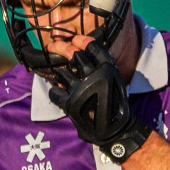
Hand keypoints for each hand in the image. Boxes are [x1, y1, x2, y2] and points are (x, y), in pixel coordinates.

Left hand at [46, 43, 154, 161]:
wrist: (116, 130)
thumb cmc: (116, 105)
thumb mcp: (115, 82)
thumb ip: (103, 68)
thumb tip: (83, 54)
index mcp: (108, 70)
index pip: (92, 47)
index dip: (81, 40)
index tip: (74, 39)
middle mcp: (94, 77)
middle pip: (73, 55)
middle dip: (61, 48)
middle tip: (53, 46)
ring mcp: (81, 90)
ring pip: (62, 72)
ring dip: (60, 74)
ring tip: (63, 78)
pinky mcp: (70, 104)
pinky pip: (55, 91)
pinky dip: (56, 91)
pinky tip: (60, 93)